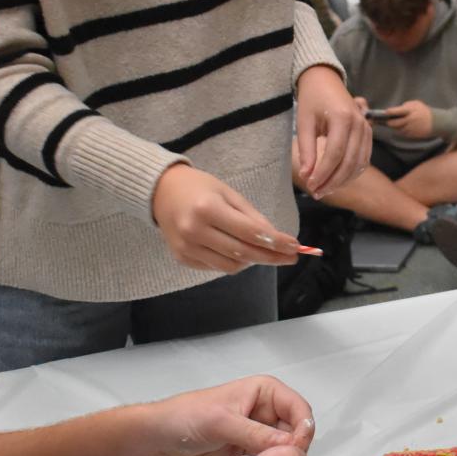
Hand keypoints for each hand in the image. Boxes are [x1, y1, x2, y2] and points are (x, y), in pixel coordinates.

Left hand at [149, 375, 316, 455]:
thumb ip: (256, 434)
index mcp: (265, 394)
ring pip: (286, 454)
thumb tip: (290, 446)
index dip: (303, 428)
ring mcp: (260, 439)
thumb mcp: (221, 422)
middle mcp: (267, 415)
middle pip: (298, 433)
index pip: (299, 409)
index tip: (295, 448)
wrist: (160, 442)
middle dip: (294, 450)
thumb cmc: (186, 418)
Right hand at [151, 164, 301, 272]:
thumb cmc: (199, 188)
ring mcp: (187, 248)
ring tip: (263, 251)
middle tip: (291, 257)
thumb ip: (252, 217)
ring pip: (231, 265)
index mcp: (208, 209)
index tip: (295, 246)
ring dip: (252, 260)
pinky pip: (216, 267)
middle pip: (243, 252)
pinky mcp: (182, 258)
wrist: (160, 192)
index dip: (276, 242)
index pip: (250, 232)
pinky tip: (238, 251)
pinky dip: (233, 262)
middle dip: (271, 257)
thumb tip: (276, 239)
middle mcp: (195, 231)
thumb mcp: (229, 193)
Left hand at [294, 64, 372, 197]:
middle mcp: (359, 124)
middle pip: (349, 162)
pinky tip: (337, 180)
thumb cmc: (312, 100)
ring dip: (342, 180)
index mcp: (343, 118)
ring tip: (324, 189)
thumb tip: (306, 176)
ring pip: (359, 164)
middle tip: (316, 193)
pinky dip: (351, 173)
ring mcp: (366, 129)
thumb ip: (306, 149)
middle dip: (333, 181)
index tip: (310, 185)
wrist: (325, 81)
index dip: (323, 173)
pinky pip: (363, 159)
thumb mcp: (303, 122)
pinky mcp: (368, 134)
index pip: (335, 154)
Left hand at [381, 99, 433, 139]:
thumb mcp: (417, 104)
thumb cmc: (425, 111)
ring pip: (398, 129)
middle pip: (395, 123)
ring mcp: (411, 128)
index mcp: (411, 111)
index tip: (385, 112)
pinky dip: (401, 130)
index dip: (390, 112)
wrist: (437, 122)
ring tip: (394, 123)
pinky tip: (402, 127)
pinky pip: (403, 133)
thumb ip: (406, 105)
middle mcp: (410, 120)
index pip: (398, 111)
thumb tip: (395, 110)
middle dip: (389, 122)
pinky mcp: (412, 135)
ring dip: (395, 127)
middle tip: (387, 120)